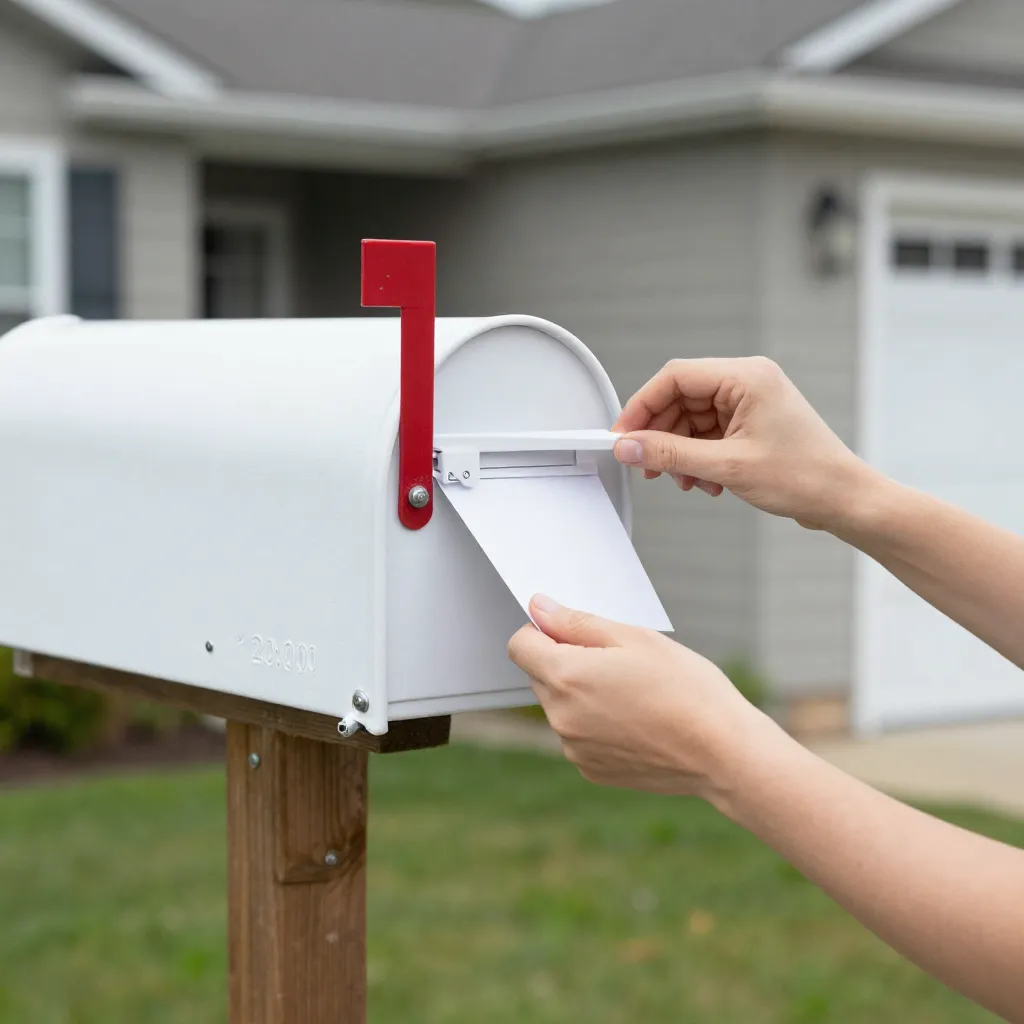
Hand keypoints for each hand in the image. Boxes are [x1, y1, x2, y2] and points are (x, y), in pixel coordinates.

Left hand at [507, 595, 774, 801]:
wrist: (722, 752)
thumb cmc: (686, 689)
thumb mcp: (634, 637)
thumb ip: (576, 622)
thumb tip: (540, 608)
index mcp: (565, 676)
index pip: (519, 645)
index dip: (542, 631)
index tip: (573, 631)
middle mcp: (560, 717)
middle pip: (540, 676)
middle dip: (567, 662)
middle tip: (620, 661)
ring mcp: (573, 748)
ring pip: (561, 706)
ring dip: (583, 694)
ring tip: (635, 694)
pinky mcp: (590, 769)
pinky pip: (580, 735)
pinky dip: (597, 724)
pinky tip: (637, 721)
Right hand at [611, 356, 872, 530]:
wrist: (844, 499)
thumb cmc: (805, 476)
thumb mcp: (726, 466)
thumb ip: (671, 454)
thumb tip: (629, 447)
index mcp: (746, 376)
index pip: (675, 377)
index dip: (642, 406)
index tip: (623, 436)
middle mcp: (747, 381)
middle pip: (680, 398)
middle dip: (661, 435)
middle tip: (647, 465)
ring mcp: (750, 401)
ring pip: (692, 418)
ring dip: (680, 451)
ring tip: (685, 480)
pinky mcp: (751, 421)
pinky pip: (708, 432)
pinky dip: (698, 456)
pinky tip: (704, 480)